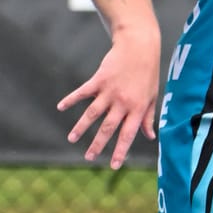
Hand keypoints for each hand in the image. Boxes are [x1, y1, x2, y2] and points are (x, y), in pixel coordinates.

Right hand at [57, 33, 160, 168]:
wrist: (139, 47)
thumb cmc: (148, 73)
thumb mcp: (152, 97)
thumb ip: (148, 118)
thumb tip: (150, 136)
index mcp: (136, 108)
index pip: (127, 135)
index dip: (120, 151)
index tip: (113, 165)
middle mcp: (122, 102)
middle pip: (107, 128)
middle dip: (97, 144)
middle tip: (88, 157)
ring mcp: (109, 91)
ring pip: (92, 113)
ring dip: (81, 127)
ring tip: (71, 139)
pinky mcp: (98, 80)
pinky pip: (82, 92)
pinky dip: (71, 99)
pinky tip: (61, 107)